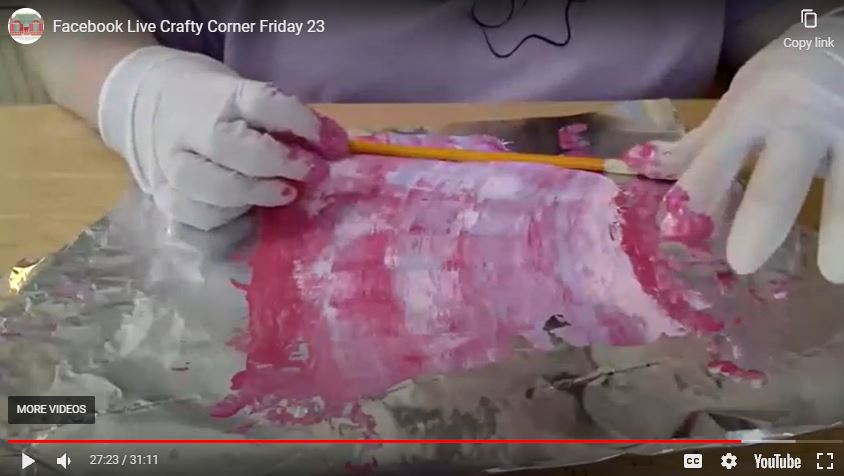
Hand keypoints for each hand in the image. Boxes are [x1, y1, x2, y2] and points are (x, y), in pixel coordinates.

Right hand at [98, 46, 347, 229]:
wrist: (145, 103)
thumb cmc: (213, 103)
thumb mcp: (246, 96)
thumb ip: (286, 121)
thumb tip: (335, 147)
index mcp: (217, 96)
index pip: (262, 103)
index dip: (303, 123)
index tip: (333, 144)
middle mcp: (188, 130)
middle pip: (230, 148)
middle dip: (278, 164)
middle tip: (312, 174)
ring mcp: (169, 167)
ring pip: (208, 191)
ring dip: (253, 197)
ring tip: (284, 195)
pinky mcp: (162, 199)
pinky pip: (194, 222)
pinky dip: (227, 225)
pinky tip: (250, 218)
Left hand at [629, 16, 843, 282]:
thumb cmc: (785, 78)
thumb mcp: (739, 101)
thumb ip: (702, 146)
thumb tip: (640, 166)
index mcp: (753, 113)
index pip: (718, 157)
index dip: (696, 192)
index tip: (674, 230)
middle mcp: (801, 122)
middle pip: (780, 177)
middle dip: (762, 219)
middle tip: (743, 262)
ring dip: (841, 228)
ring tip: (834, 271)